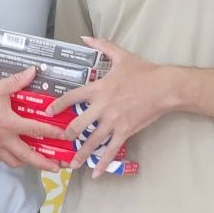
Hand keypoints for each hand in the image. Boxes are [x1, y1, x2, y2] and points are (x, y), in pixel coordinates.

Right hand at [0, 67, 48, 168]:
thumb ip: (17, 81)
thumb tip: (33, 71)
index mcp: (9, 123)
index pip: (36, 129)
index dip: (52, 133)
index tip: (64, 136)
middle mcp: (4, 139)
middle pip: (28, 156)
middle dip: (44, 163)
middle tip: (57, 167)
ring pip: (14, 162)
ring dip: (27, 163)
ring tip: (37, 162)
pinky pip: (1, 160)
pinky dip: (10, 160)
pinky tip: (14, 155)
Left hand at [64, 37, 175, 174]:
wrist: (164, 87)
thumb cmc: (143, 71)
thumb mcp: (121, 56)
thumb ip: (102, 46)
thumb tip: (85, 38)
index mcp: (98, 88)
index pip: (71, 98)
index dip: (57, 105)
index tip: (48, 112)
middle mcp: (101, 107)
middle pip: (77, 124)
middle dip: (66, 134)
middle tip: (60, 140)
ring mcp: (113, 121)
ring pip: (92, 141)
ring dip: (80, 154)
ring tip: (71, 165)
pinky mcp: (124, 132)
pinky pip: (111, 150)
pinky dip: (102, 163)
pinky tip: (95, 174)